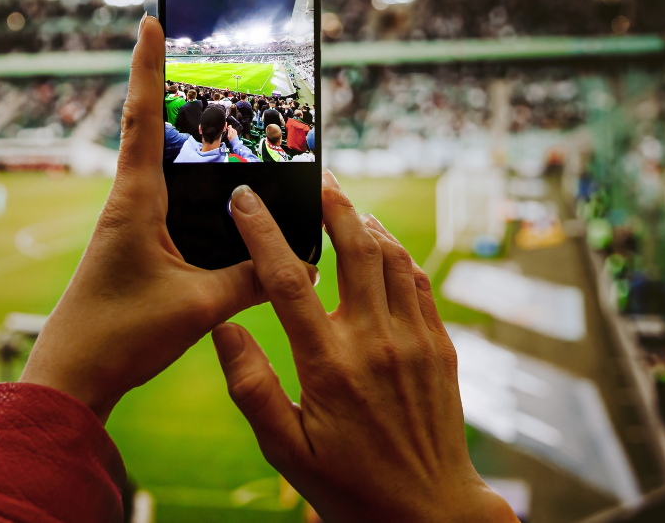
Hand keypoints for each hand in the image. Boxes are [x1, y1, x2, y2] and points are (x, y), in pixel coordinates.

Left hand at [20, 15, 314, 421]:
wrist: (72, 377)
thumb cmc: (119, 336)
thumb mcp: (198, 307)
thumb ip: (251, 280)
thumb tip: (300, 265)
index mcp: (135, 200)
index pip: (140, 116)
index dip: (146, 66)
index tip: (149, 19)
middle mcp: (130, 201)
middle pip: (152, 128)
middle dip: (175, 86)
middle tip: (204, 51)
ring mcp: (131, 222)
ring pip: (163, 164)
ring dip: (185, 134)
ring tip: (223, 108)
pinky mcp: (138, 245)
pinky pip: (171, 200)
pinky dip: (193, 184)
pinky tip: (224, 191)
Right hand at [212, 174, 516, 522]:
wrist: (430, 514)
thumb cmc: (350, 487)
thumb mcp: (287, 451)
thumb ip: (251, 388)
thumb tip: (224, 329)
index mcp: (329, 366)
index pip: (289, 280)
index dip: (263, 233)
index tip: (245, 200)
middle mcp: (375, 343)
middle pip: (355, 248)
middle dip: (332, 204)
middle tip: (316, 176)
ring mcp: (414, 342)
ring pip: (393, 258)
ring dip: (367, 222)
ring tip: (344, 204)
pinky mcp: (440, 347)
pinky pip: (419, 282)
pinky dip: (398, 254)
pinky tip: (382, 245)